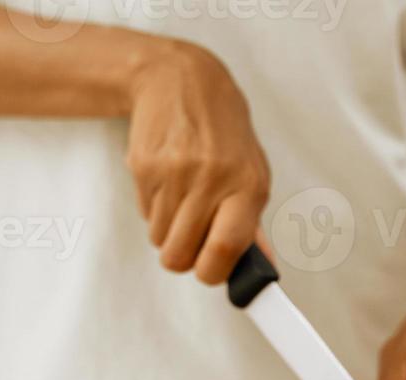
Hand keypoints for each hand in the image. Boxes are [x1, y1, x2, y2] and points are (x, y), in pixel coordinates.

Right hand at [126, 41, 269, 284]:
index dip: (212, 273)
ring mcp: (175, 173)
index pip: (226, 249)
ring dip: (168, 232)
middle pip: (182, 255)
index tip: (210, 272)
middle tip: (191, 238)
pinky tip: (168, 182)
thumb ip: (252, 223)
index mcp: (248, 185)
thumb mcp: (251, 171)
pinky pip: (144, 216)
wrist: (182, 80)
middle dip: (183, 257)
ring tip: (182, 200)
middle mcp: (212, 179)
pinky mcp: (144, 167)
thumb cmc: (223, 132)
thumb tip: (261, 269)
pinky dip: (154, 210)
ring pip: (160, 240)